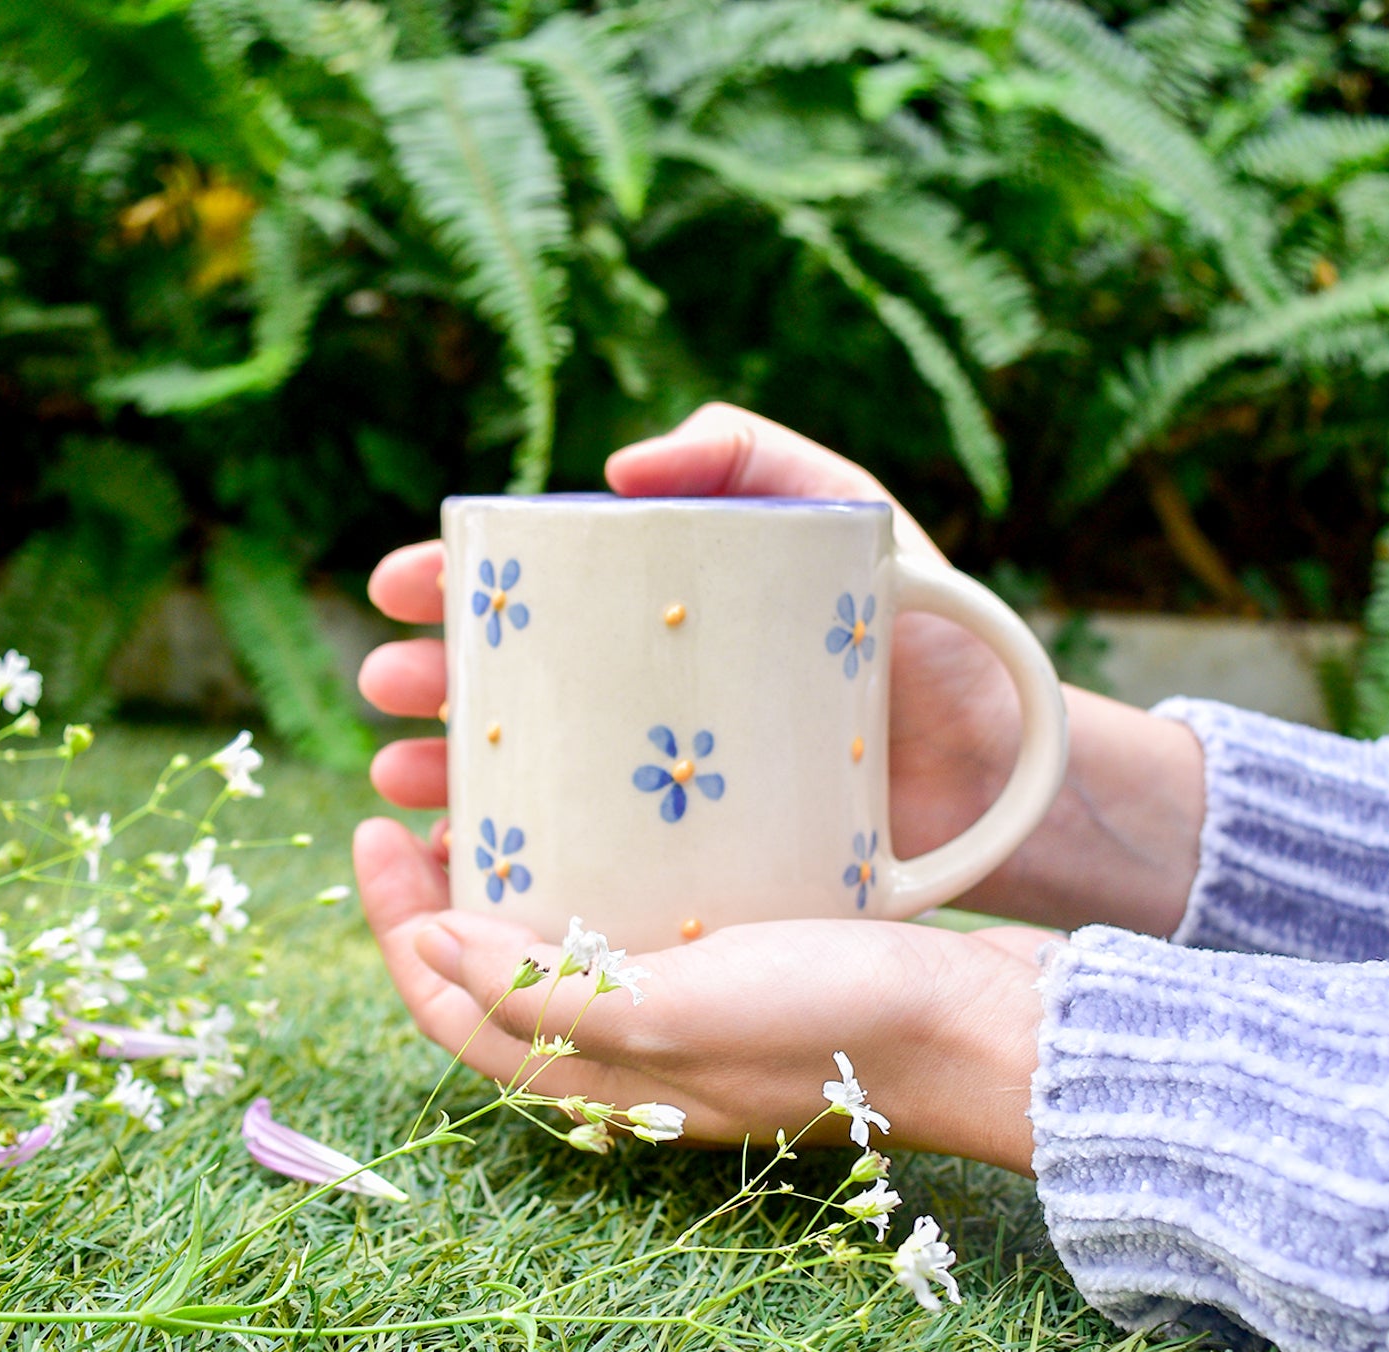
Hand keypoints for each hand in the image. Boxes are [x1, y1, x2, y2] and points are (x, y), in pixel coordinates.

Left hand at [352, 813, 1047, 1172]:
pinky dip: (585, 881)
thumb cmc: (835, 1024)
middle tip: (409, 806)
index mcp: (606, 1081)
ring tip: (483, 806)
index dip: (397, 932)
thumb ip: (552, 999)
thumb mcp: (679, 1009)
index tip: (374, 834)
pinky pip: (625, 928)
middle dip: (435, 905)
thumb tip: (429, 954)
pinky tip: (594, 823)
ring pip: (556, 954)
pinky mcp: (734, 972)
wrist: (976, 1028)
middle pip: (494, 986)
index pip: (458, 1015)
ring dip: (504, 889)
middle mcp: (632, 1055)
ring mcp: (684, 1014)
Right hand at [358, 403, 1024, 864]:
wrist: (999, 761)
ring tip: (403, 775)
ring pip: (523, 771)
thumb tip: (616, 463)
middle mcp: (646, 694)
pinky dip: (512, 858)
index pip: (532, 593)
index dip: (453, 585)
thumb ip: (750, 450)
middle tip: (390, 685)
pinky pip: (576, 853)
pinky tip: (464, 863)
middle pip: (509, 682)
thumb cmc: (925, 628)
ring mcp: (659, 778)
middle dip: (430, 679)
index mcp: (662, 613)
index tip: (400, 587)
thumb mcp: (845, 507)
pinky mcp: (682, 856)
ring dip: (445, 769)